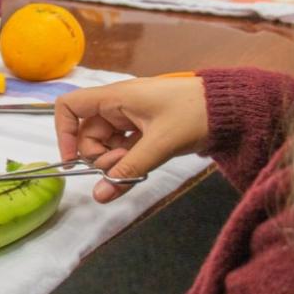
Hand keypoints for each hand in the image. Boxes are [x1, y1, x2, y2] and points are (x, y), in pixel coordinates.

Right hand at [55, 76, 208, 202]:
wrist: (231, 108)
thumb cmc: (194, 113)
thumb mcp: (159, 144)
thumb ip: (127, 170)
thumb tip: (99, 195)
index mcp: (115, 97)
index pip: (69, 106)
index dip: (63, 131)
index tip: (73, 159)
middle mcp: (117, 106)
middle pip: (87, 133)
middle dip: (97, 155)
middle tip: (120, 165)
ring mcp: (130, 118)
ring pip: (105, 144)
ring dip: (114, 160)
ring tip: (137, 165)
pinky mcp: (144, 131)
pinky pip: (123, 149)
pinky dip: (127, 161)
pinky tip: (141, 168)